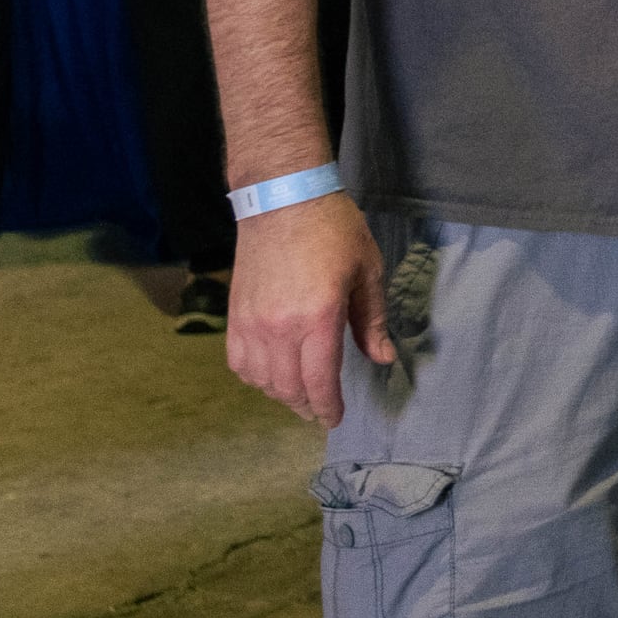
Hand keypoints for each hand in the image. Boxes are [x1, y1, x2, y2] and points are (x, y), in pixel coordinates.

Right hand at [226, 191, 394, 426]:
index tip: (335, 419)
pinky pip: (239, 362)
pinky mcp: (234, 315)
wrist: (282, 199)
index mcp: (317, 318)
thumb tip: (382, 359)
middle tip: (320, 412)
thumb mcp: (367, 272)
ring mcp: (251, 323)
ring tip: (300, 395)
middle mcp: (278, 328)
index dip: (328, 407)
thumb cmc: (334, 231)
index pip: (319, 381)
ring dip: (281, 394)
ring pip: (261, 380)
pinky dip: (255, 377)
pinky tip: (271, 374)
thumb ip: (372, 321)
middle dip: (306, 406)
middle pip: (288, 388)